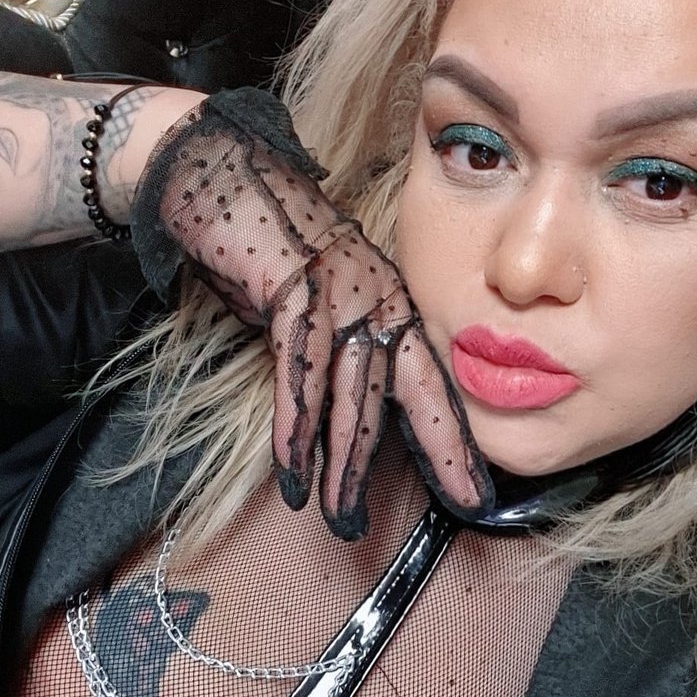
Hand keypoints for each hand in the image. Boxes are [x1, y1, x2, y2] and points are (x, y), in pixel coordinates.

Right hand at [131, 87, 493, 537]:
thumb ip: (339, 358)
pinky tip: (293, 469)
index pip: (432, 386)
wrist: (222, 178)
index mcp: (391, 308)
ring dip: (344, 464)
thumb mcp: (316, 312)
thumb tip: (348, 415)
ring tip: (342, 518)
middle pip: (407, 394)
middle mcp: (378, 300)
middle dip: (427, 458)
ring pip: (352, 393)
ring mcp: (340, 293)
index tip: (474, 493)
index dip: (451, 442)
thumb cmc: (270, 256)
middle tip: (453, 510)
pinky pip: (298, 371)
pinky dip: (294, 425)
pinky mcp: (295, 290)